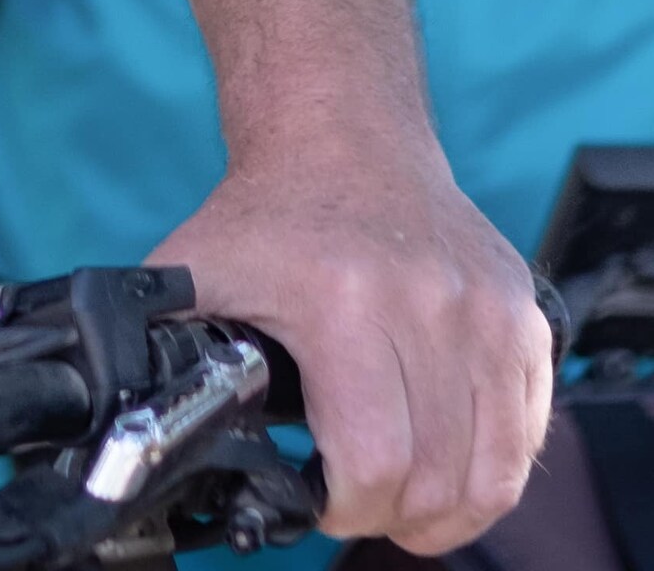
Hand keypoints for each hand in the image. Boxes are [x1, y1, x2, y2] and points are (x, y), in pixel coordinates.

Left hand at [155, 149, 547, 554]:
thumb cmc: (270, 213)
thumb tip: (121, 424)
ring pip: (498, 466)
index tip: (321, 502)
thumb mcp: (195, 273)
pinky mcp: (525, 310)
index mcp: (343, 302)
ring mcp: (489, 306)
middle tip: (363, 506)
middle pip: (438, 476)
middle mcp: (430, 302)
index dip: (347, 508)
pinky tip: (454, 465)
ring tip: (412, 505)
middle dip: (395, 518)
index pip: (376, 458)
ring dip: (453, 510)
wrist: (344, 136)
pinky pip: (532, 427)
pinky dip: (498, 466)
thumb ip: (157, 347)